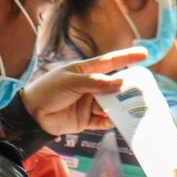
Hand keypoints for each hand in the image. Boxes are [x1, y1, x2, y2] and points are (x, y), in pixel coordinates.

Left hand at [21, 47, 148, 135]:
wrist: (31, 115)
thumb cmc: (48, 90)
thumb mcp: (71, 81)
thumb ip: (96, 82)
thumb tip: (120, 82)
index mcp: (86, 71)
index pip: (110, 62)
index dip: (127, 57)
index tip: (144, 54)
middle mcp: (91, 87)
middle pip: (115, 86)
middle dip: (128, 89)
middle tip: (143, 91)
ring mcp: (89, 103)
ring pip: (111, 105)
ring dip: (121, 107)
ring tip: (134, 109)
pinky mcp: (86, 120)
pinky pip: (103, 121)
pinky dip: (111, 122)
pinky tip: (117, 122)